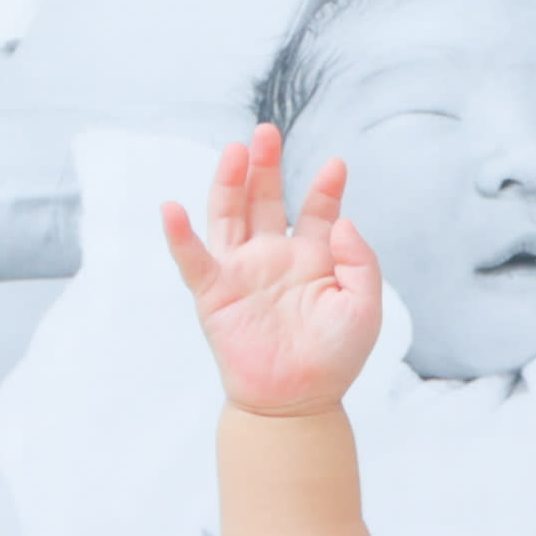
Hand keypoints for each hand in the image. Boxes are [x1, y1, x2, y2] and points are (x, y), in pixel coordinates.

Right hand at [160, 126, 384, 420]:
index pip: (316, 210)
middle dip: (266, 165)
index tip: (336, 164)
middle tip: (266, 131)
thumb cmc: (335, 359)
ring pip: (230, 216)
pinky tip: (171, 209)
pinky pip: (193, 259)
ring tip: (236, 150)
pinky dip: (180, 235)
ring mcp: (242, 272)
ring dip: (229, 182)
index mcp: (312, 258)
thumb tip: (340, 221)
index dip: (325, 187)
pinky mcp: (214, 294)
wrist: (298, 404)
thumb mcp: (364, 306)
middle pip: (265, 199)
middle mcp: (274, 257)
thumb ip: (360, 261)